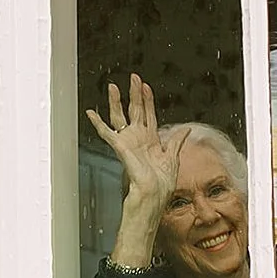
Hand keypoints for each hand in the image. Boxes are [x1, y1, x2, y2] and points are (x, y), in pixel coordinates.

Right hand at [85, 74, 187, 268]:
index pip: (148, 114)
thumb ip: (176, 143)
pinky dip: (98, 123)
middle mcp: (139, 140)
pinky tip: (91, 112)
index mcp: (151, 141)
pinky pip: (108, 133)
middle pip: (135, 111)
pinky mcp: (122, 150)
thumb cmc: (161, 187)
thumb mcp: (173, 161)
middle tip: (133, 76)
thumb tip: (185, 129)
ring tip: (113, 85)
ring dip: (116, 101)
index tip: (146, 84)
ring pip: (120, 117)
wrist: (151, 201)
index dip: (148, 99)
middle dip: (134, 93)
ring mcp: (129, 144)